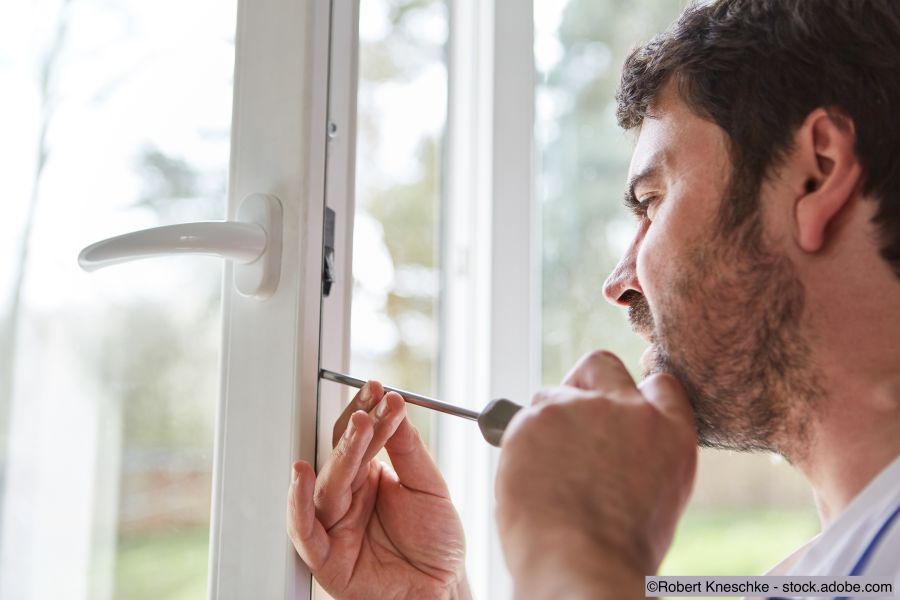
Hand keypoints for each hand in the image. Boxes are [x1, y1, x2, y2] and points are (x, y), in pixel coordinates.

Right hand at [287, 381, 469, 599]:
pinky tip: (301, 474)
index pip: (360, 437)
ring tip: (358, 426)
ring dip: (341, 452)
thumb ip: (409, 450)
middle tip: (372, 402)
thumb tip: (395, 407)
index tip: (379, 389)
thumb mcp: (430, 488)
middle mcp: (348, 497)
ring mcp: (334, 524)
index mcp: (369, 477)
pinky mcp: (325, 556)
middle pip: (342, 454)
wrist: (442, 590)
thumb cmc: (436, 543)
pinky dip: (297, 502)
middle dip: (357, 427)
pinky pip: (304, 528)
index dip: (368, 412)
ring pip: (328, 483)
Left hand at [495, 351, 696, 598]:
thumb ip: (642, 454)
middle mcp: (629, 410)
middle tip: (567, 423)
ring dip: (544, 422)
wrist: (582, 565)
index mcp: (670, 432)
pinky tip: (527, 478)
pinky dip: (518, 443)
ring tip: (545, 472)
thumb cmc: (618, 550)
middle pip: (600, 366)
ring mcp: (581, 408)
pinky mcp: (538, 416)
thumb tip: (612, 443)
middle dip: (582, 386)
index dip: (632, 397)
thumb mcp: (658, 496)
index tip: (614, 414)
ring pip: (551, 396)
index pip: (659, 385)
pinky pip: (518, 419)